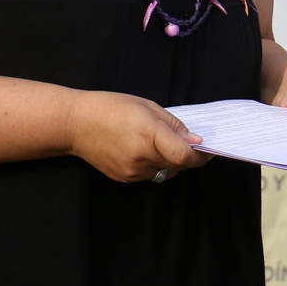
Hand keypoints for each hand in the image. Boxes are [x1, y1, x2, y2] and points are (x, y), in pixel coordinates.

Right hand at [66, 91, 209, 182]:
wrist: (76, 124)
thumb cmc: (111, 107)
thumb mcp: (147, 106)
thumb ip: (174, 126)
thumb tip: (196, 142)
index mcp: (148, 134)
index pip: (184, 156)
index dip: (201, 155)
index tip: (210, 150)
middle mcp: (141, 157)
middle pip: (178, 165)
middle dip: (186, 155)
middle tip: (184, 140)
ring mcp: (132, 171)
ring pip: (165, 171)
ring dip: (169, 160)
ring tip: (156, 141)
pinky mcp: (125, 178)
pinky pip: (150, 175)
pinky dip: (154, 164)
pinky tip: (141, 149)